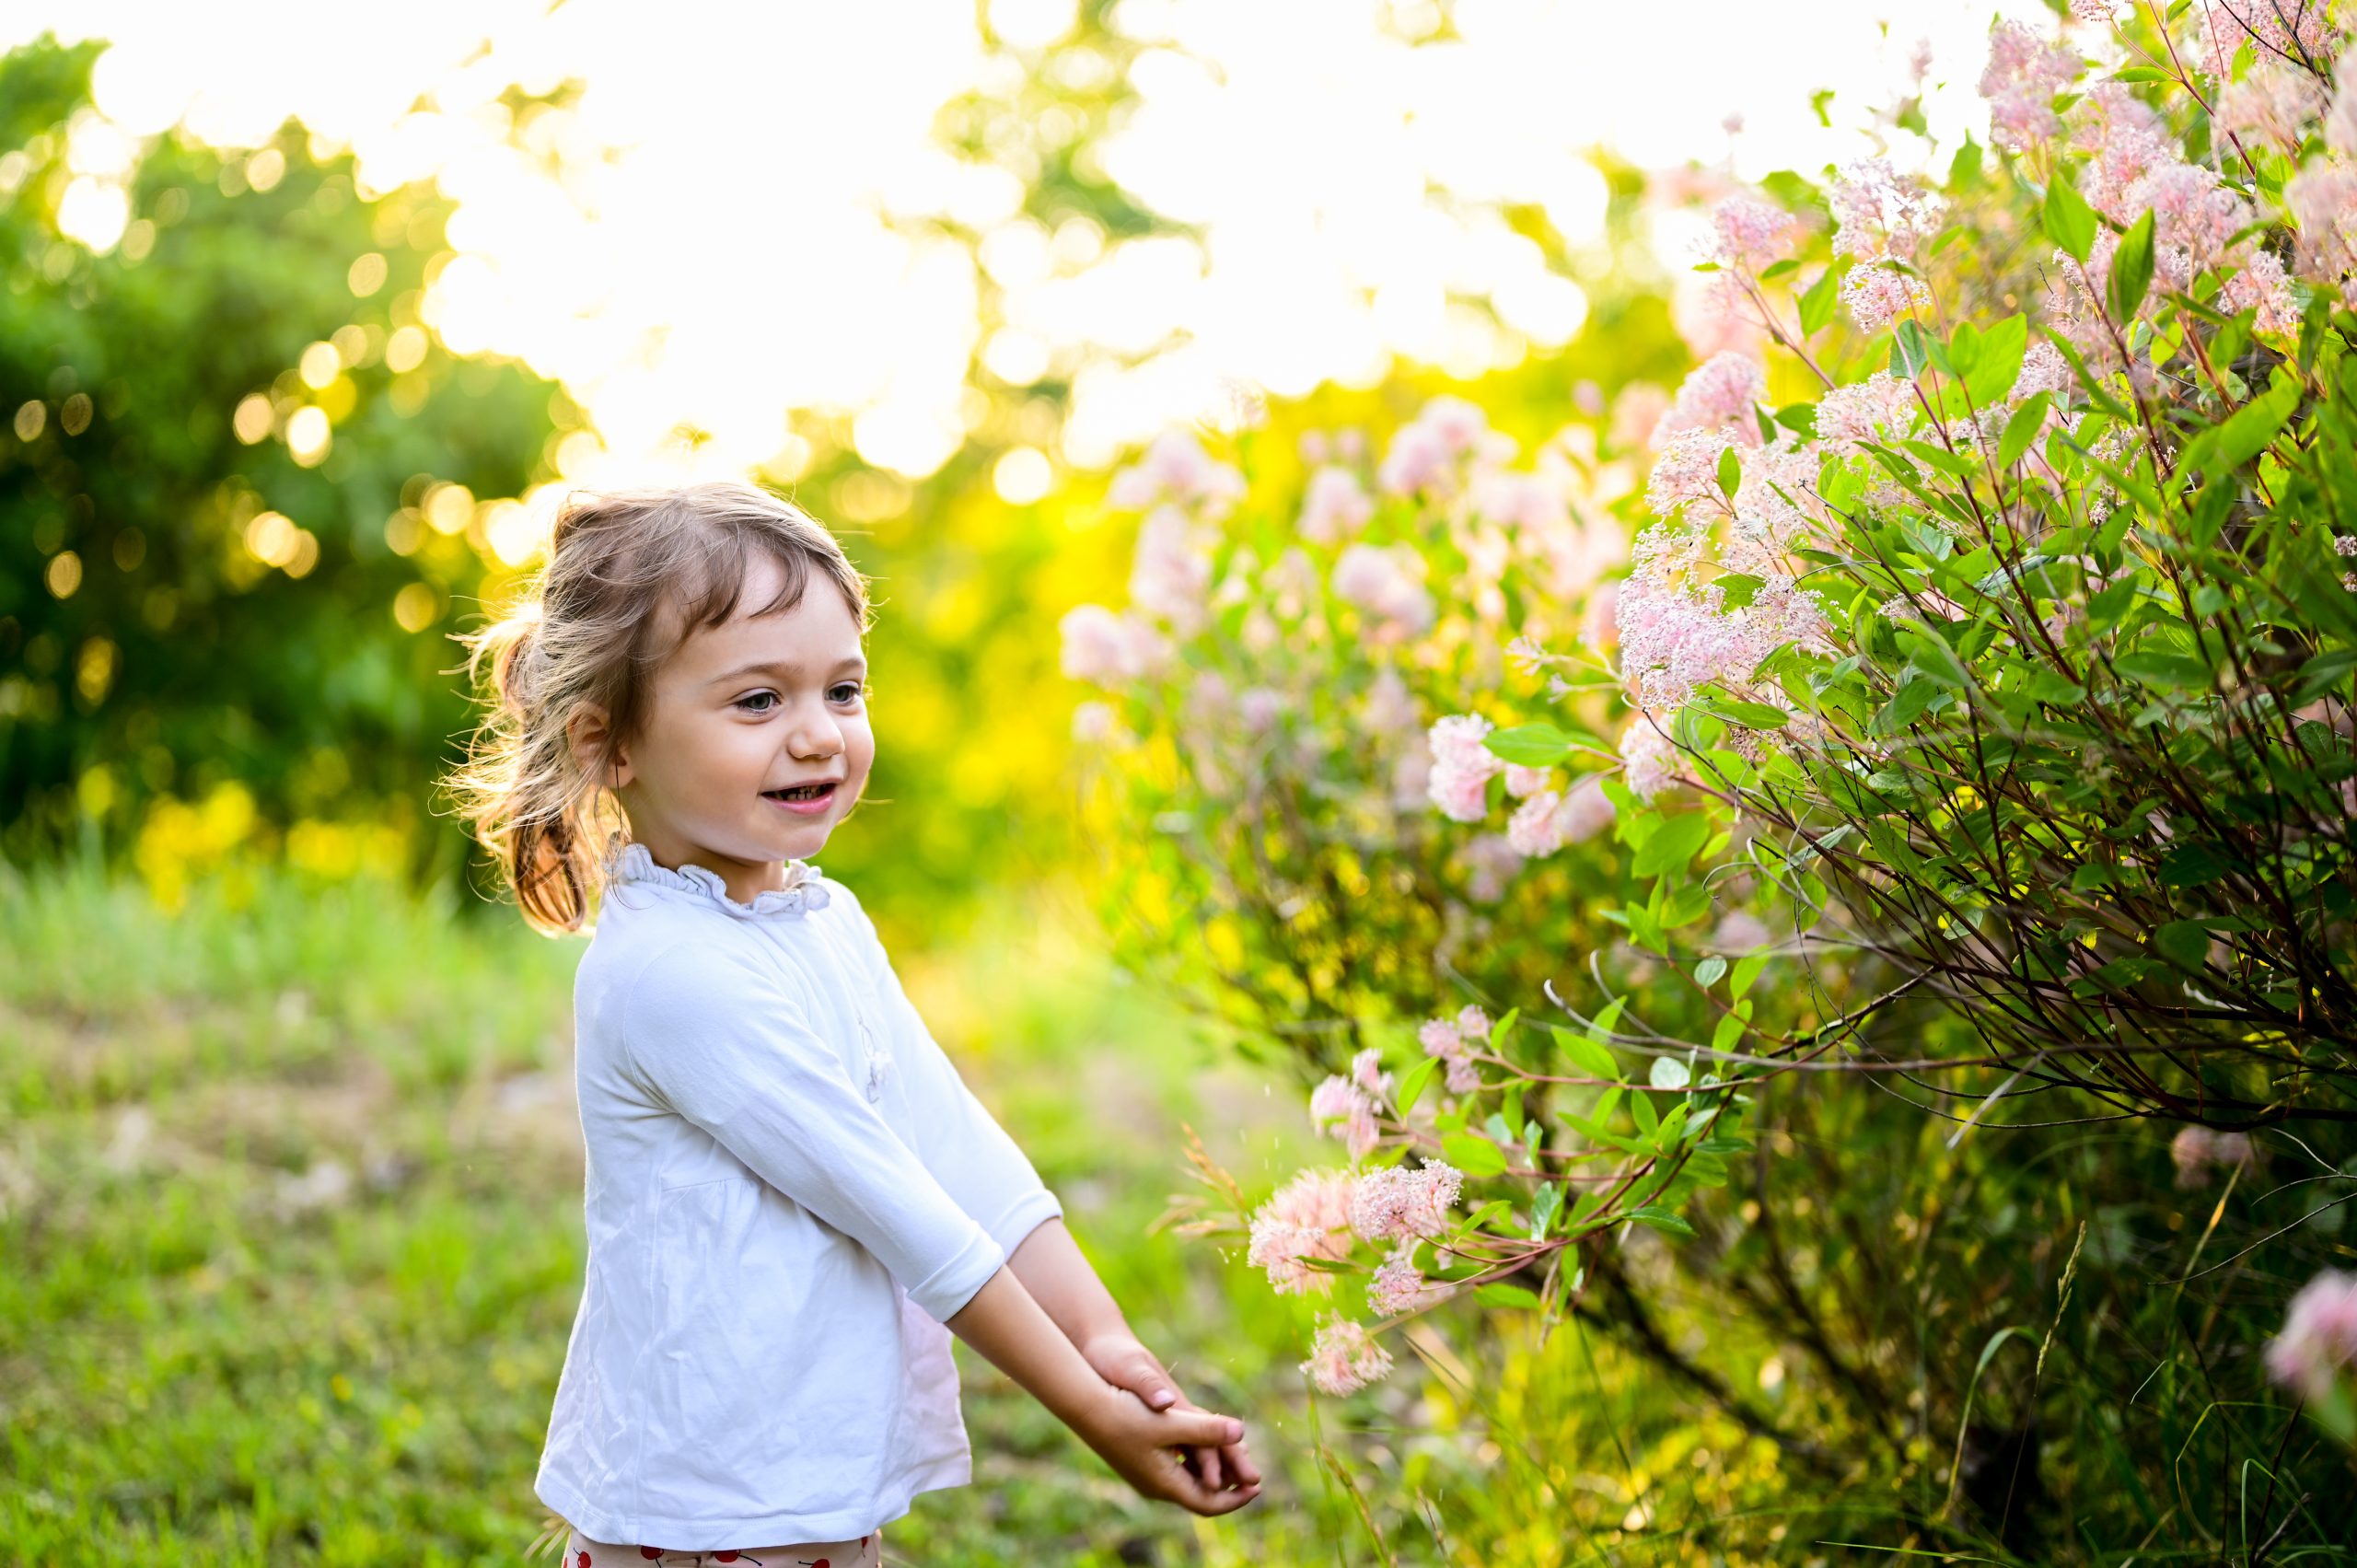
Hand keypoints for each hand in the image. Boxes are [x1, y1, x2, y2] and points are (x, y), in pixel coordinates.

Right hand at [1072, 1380, 1260, 1514]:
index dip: (1235, 1498)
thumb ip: (1207, 1428)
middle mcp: (1156, 1484)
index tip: (1258, 1486)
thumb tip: (1241, 1432)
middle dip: (1229, 1486)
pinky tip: (1207, 1443)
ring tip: (1238, 1461)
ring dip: (1215, 1471)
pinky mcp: (1141, 1459)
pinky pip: (1178, 1466)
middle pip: (1201, 1494)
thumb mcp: (1170, 1422)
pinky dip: (1198, 1459)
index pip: (1208, 1503)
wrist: (1085, 1404)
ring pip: (1190, 1479)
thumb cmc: (1125, 1413)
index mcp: (1165, 1483)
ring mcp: (1147, 1473)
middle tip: (1254, 1477)